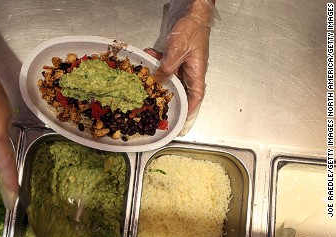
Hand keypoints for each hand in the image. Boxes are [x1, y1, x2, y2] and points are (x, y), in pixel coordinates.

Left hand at [147, 0, 218, 134]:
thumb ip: (168, 67)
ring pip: (170, 76)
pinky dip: (156, 62)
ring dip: (158, 76)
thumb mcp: (178, 49)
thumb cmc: (192, 27)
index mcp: (197, 71)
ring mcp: (183, 61)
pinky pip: (165, 63)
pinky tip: (149, 56)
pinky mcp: (176, 53)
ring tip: (146, 77)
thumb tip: (159, 82)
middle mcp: (191, 69)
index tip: (181, 119)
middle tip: (155, 104)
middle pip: (181, 89)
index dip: (189, 109)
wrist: (192, 9)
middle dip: (168, 96)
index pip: (196, 96)